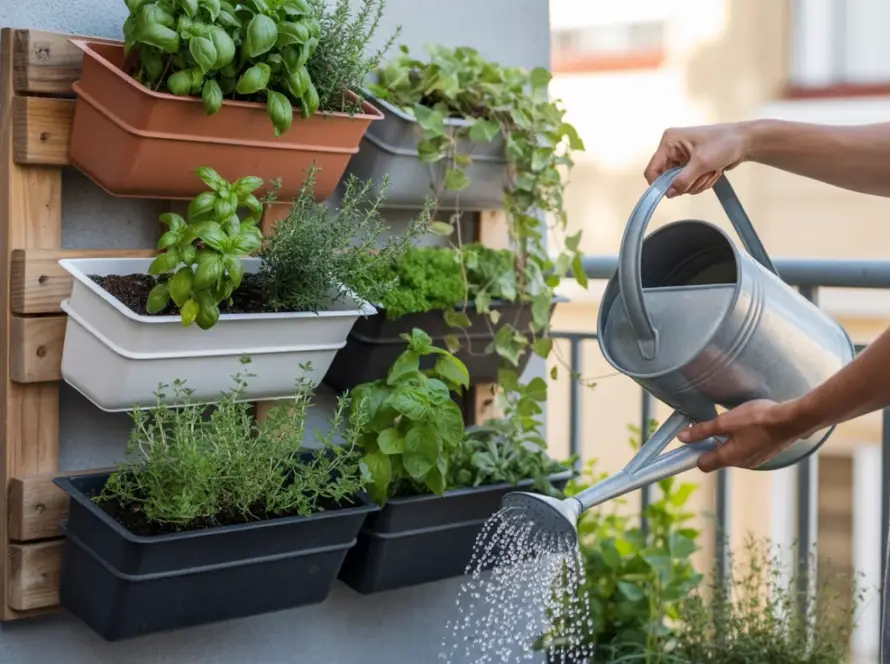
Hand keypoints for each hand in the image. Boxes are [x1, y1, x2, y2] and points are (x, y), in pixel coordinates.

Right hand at [644, 122, 751, 197]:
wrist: (745, 141)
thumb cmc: (724, 143)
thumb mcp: (702, 162)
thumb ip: (683, 180)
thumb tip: (669, 194)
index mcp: (669, 141)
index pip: (653, 169)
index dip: (659, 184)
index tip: (674, 192)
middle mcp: (672, 149)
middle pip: (667, 179)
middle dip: (687, 182)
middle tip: (702, 175)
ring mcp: (681, 158)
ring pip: (680, 183)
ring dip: (697, 182)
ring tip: (711, 171)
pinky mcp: (691, 165)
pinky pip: (689, 182)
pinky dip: (701, 181)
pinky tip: (712, 171)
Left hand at [676, 399, 804, 472]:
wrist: (793, 419)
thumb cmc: (759, 419)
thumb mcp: (725, 422)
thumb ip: (703, 431)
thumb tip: (682, 438)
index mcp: (730, 458)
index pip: (703, 464)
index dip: (694, 453)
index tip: (691, 440)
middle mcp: (743, 464)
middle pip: (718, 458)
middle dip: (711, 444)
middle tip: (711, 426)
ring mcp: (757, 459)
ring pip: (733, 453)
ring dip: (727, 441)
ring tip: (730, 423)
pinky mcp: (766, 453)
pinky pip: (747, 450)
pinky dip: (742, 440)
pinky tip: (746, 425)